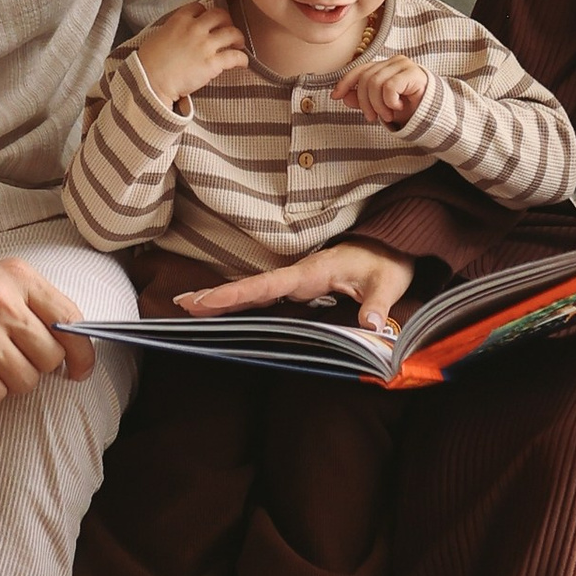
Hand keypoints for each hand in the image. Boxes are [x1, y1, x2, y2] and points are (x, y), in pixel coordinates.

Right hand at [0, 255, 96, 403]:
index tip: (79, 368)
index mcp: (17, 277)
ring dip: (12, 381)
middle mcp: (0, 302)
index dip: (82, 352)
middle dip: (38, 366)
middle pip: (50, 356)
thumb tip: (74, 346)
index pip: (69, 319)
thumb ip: (38, 305)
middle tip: (15, 358)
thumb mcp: (0, 281)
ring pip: (26, 380)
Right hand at [132, 0, 248, 109]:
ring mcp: (205, 45)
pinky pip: (235, 57)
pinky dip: (242, 59)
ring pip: (232, 33)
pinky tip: (242, 63)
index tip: (207, 21)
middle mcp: (195, 28)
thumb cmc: (149, 62)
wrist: (150, 82)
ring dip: (238, 38)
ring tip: (238, 44)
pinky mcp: (212, 63)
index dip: (205, 13)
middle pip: (220, 15)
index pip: (199, 7)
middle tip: (227, 30)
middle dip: (227, 21)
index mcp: (179, 20)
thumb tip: (179, 33)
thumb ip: (173, 29)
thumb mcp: (158, 36)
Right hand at [175, 241, 417, 332]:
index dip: (239, 294)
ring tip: (188, 306)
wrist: (393, 247)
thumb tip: (372, 328)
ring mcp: (297, 280)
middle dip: (217, 295)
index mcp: (313, 271)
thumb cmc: (388, 262)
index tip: (209, 300)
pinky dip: (242, 301)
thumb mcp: (389, 283)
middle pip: (252, 287)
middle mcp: (299, 274)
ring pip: (254, 290)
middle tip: (181, 305)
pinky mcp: (301, 287)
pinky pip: (266, 295)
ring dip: (223, 298)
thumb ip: (378, 305)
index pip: (270, 284)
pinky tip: (225, 310)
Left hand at [330, 52, 431, 132]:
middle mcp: (392, 62)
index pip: (359, 70)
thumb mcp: (381, 106)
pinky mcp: (413, 73)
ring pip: (376, 83)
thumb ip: (363, 100)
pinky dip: (390, 101)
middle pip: (365, 78)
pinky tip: (399, 107)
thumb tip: (344, 97)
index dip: (345, 82)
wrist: (434, 114)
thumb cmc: (408, 108)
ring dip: (378, 105)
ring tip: (388, 115)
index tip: (335, 96)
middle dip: (365, 102)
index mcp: (384, 67)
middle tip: (372, 117)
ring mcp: (404, 65)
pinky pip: (390, 86)